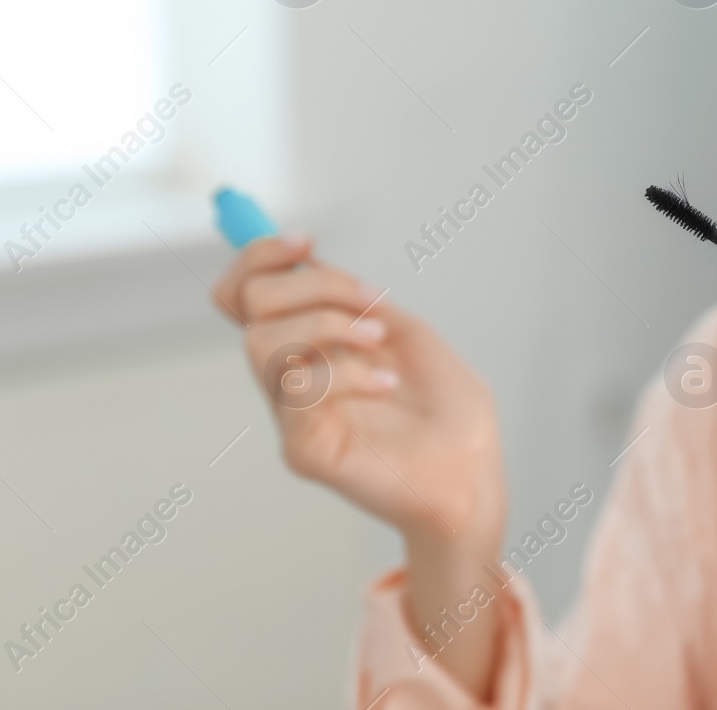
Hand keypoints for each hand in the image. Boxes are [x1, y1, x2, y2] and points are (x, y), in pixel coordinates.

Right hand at [213, 233, 505, 548]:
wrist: (473, 473)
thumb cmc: (447, 411)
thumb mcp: (404, 332)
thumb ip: (354, 300)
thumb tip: (307, 259)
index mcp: (307, 347)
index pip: (243, 293)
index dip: (258, 257)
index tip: (307, 242)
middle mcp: (288, 378)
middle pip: (249, 304)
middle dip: (315, 285)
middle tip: (372, 304)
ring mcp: (292, 417)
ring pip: (262, 343)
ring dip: (328, 325)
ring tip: (379, 342)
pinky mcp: (304, 450)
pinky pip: (298, 390)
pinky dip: (347, 372)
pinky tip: (387, 384)